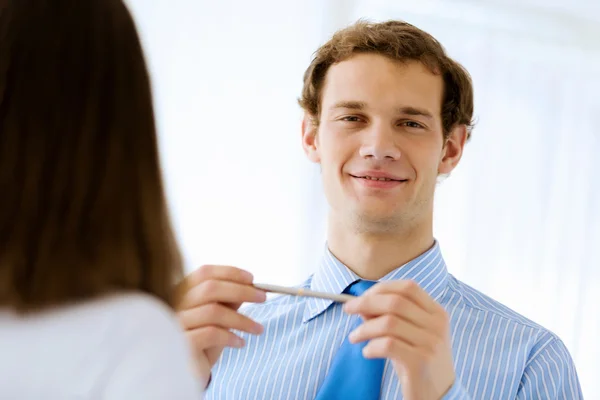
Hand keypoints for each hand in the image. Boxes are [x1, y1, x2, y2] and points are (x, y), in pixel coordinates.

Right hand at [176, 265, 265, 384]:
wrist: (185, 376)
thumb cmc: (203, 344)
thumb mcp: (217, 318)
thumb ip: (228, 300)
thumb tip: (251, 286)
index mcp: (180, 293)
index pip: (204, 273)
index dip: (230, 272)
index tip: (252, 279)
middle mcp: (173, 305)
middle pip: (210, 288)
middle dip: (241, 291)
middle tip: (262, 298)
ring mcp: (175, 324)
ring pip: (213, 311)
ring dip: (242, 319)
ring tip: (258, 329)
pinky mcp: (180, 344)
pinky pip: (210, 334)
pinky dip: (230, 336)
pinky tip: (240, 343)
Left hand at [343, 280, 454, 399]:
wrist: (439, 396)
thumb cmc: (418, 362)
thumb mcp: (409, 335)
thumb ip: (389, 317)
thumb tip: (361, 303)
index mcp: (437, 313)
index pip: (408, 288)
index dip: (381, 289)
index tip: (361, 296)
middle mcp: (437, 325)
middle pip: (395, 302)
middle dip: (365, 302)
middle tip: (347, 309)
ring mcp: (431, 343)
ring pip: (388, 323)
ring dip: (364, 329)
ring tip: (354, 337)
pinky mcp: (421, 362)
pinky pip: (387, 345)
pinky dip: (371, 347)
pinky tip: (368, 353)